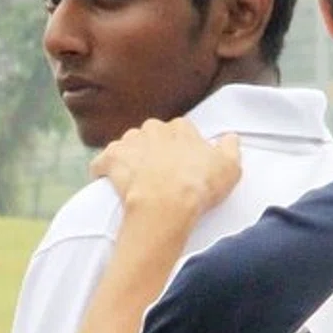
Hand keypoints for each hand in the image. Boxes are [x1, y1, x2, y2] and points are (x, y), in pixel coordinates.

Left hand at [90, 120, 241, 220]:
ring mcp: (129, 143)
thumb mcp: (230, 168)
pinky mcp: (110, 159)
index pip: (180, 130)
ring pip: (127, 145)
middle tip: (159, 172)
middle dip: (153, 149)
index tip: (182, 162)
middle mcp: (153, 129)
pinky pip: (102, 162)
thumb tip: (230, 137)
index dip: (180, 146)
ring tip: (135, 179)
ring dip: (130, 158)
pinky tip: (107, 182)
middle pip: (151, 134)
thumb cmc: (199, 186)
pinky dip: (103, 170)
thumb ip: (231, 148)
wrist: (166, 204)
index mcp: (180, 128)